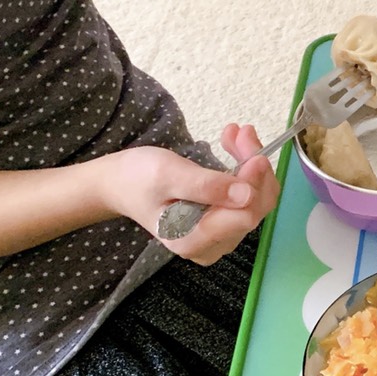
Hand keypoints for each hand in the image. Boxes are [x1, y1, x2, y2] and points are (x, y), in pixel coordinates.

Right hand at [106, 124, 280, 263]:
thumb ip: (205, 187)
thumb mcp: (168, 175)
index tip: (254, 154)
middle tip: (242, 130)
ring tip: (237, 132)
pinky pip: (248, 195)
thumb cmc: (138, 178)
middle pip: (255, 207)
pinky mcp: (224, 221)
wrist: (121, 183)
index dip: (254, 185)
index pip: (244, 216)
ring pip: (256, 198)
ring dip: (251, 162)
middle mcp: (212, 245)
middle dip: (254, 166)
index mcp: (193, 241)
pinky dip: (246, 167)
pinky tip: (235, 143)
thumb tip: (246, 195)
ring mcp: (220, 235)